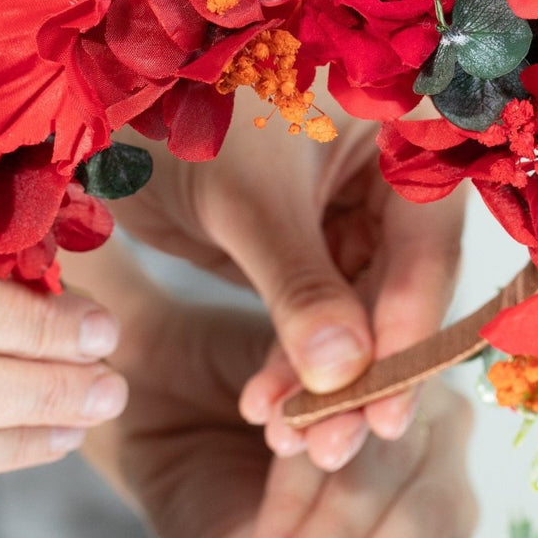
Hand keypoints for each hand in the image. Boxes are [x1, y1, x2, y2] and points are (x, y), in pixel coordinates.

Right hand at [87, 292, 476, 537]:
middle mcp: (429, 442)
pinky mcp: (346, 315)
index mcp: (422, 510)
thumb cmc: (209, 489)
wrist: (149, 407)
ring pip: (391, 441)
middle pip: (428, 503)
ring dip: (327, 494)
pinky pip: (338, 366)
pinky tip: (259, 418)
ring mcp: (395, 377)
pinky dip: (297, 398)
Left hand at [114, 88, 465, 467]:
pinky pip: (320, 311)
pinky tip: (268, 409)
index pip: (427, 245)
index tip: (381, 408)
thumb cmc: (185, 110)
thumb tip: (343, 377)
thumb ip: (297, 287)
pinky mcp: (312, 237)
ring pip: (360, 309)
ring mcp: (353, 204)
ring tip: (288, 439)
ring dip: (326, 379)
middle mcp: (393, 168)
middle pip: (401, 286)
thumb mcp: (246, 200)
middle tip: (330, 443)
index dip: (406, 331)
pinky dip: (295, 361)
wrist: (110, 95)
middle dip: (362, 370)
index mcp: (406, 127)